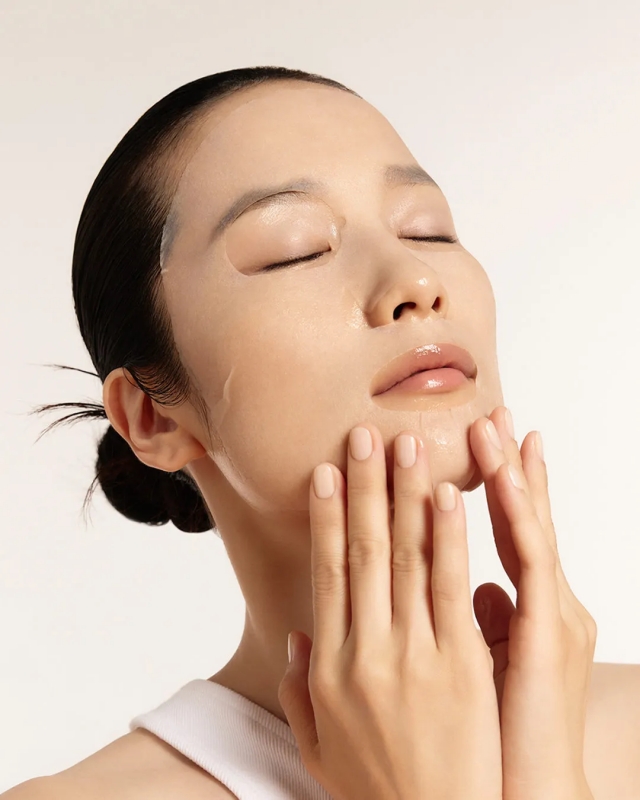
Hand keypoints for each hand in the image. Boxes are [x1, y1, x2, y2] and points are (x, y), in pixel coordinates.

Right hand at [278, 424, 501, 799]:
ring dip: (405, 495)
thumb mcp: (318, 746)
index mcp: (330, 664)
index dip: (326, 517)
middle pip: (363, 550)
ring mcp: (413, 656)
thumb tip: (295, 634)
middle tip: (366, 433)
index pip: (328, 572)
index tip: (327, 472)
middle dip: (365, 487)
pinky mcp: (460, 667)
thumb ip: (297, 688)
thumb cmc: (376, 790)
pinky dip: (448, 538)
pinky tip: (448, 498)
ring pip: (405, 557)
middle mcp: (365, 650)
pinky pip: (451, 589)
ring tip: (407, 445)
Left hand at [470, 407, 596, 799]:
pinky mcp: (548, 634)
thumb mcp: (479, 672)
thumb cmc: (494, 743)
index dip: (490, 486)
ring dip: (508, 472)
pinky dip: (517, 517)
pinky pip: (530, 563)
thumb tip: (472, 592)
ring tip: (492, 424)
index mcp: (524, 611)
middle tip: (490, 411)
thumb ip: (478, 626)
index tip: (476, 441)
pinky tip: (498, 481)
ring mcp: (550, 616)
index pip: (504, 533)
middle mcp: (544, 605)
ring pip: (527, 527)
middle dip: (504, 462)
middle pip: (521, 518)